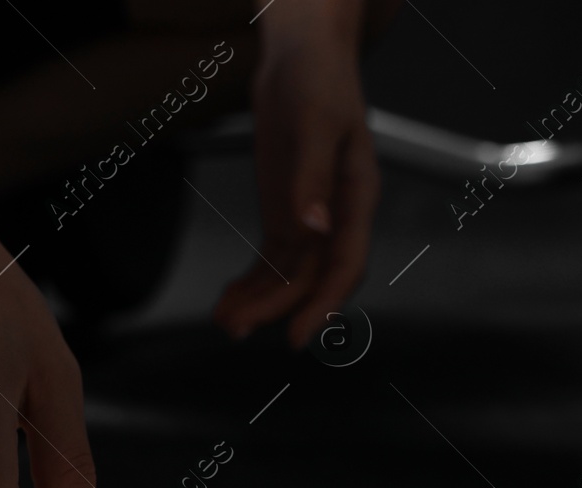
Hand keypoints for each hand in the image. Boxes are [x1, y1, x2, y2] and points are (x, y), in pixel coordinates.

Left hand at [214, 6, 378, 347]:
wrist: (301, 57)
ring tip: (224, 320)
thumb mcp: (316, 125)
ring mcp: (310, 218)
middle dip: (273, 307)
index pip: (344, 265)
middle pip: (308, 278)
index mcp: (357, 199)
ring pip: (287, 275)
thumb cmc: (319, 82)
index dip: (324, 304)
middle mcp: (336, 217)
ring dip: (257, 301)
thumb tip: (314, 228)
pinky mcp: (286, 213)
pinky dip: (250, 282)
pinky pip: (271, 261)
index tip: (297, 336)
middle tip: (235, 328)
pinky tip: (228, 299)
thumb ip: (313, 178)